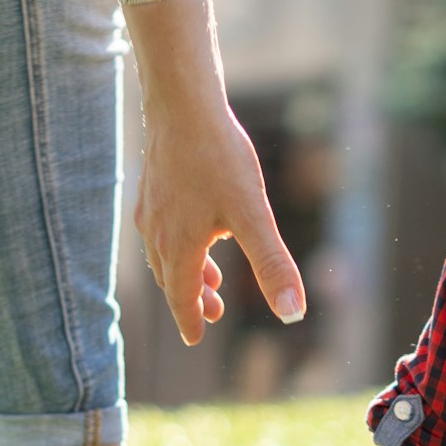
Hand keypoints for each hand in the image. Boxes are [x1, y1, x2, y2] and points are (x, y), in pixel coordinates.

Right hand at [132, 91, 305, 346]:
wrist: (183, 105)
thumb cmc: (219, 158)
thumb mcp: (253, 215)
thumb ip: (273, 265)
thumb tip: (293, 313)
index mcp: (181, 246)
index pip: (182, 296)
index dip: (190, 319)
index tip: (195, 339)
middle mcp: (159, 232)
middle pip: (172, 278)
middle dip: (192, 299)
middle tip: (212, 314)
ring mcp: (152, 208)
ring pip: (165, 254)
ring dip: (187, 272)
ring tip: (211, 278)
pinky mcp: (152, 186)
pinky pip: (161, 228)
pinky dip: (179, 243)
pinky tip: (198, 228)